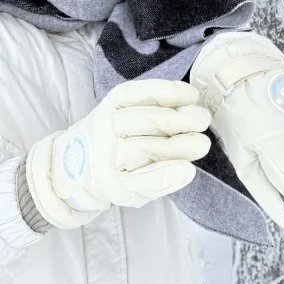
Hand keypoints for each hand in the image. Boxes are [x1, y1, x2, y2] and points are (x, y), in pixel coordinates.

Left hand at [25, 78, 211, 228]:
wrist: (78, 158)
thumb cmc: (117, 174)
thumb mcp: (135, 191)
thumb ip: (161, 182)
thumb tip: (188, 171)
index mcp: (112, 183)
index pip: (143, 181)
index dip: (167, 176)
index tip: (189, 170)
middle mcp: (104, 153)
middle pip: (149, 147)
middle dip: (182, 143)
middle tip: (205, 142)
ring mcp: (106, 124)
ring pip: (147, 119)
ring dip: (179, 117)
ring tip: (202, 118)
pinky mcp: (111, 101)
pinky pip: (139, 93)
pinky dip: (166, 91)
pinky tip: (188, 94)